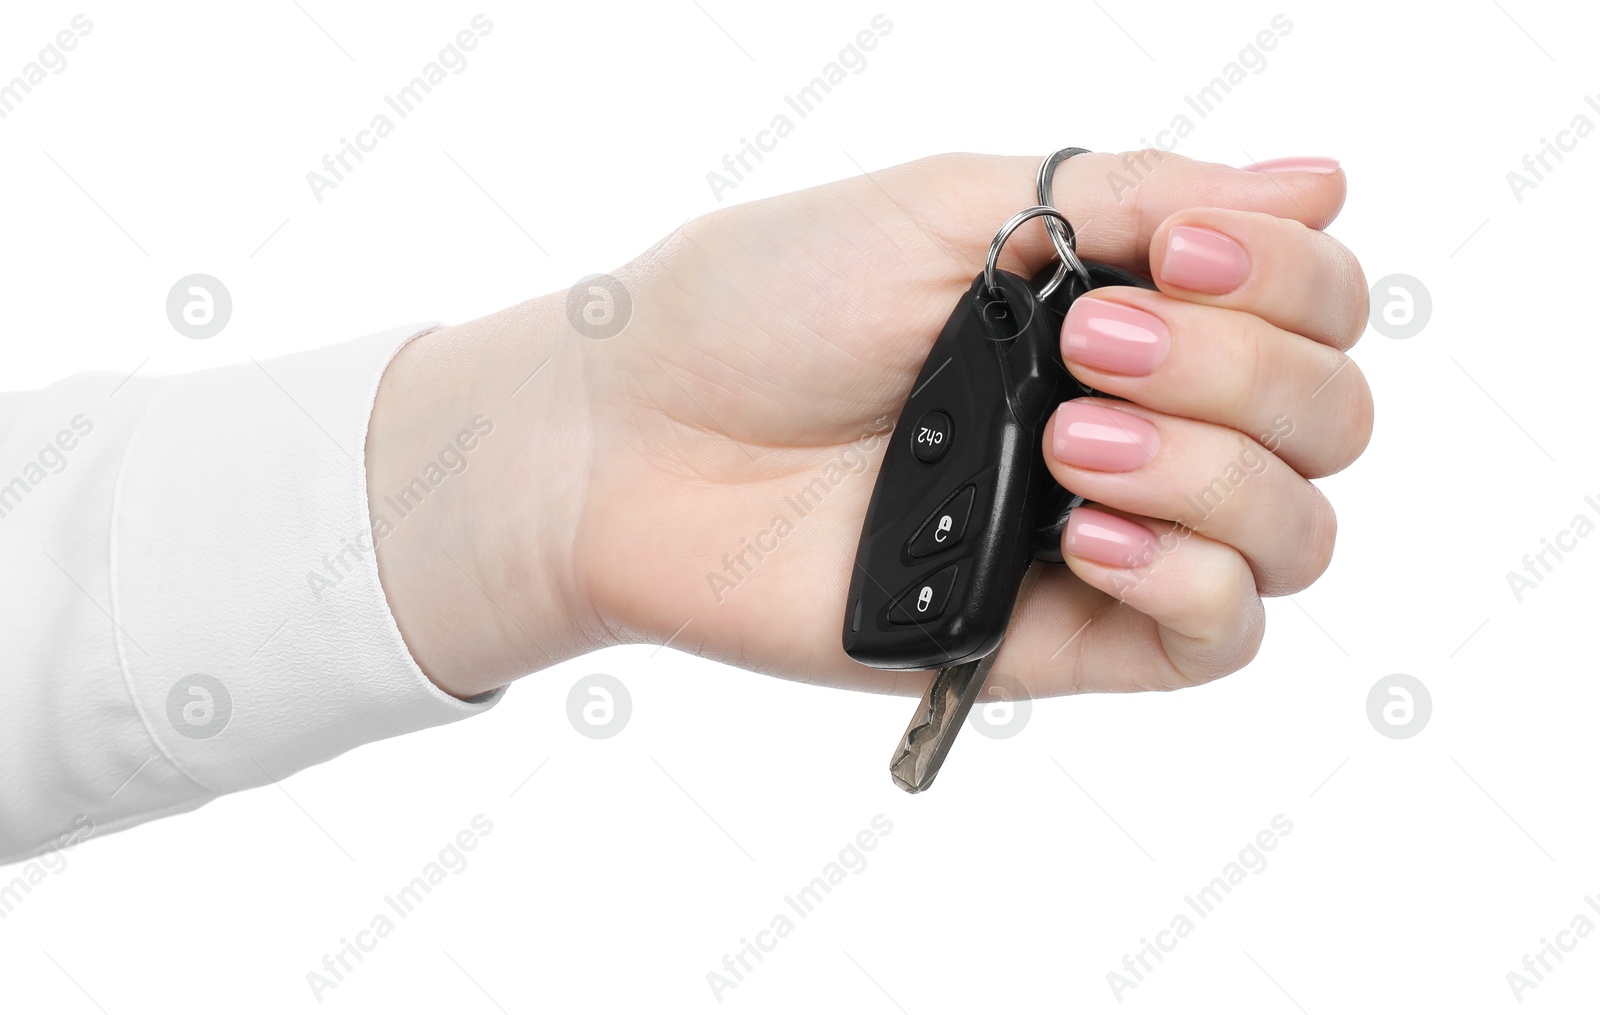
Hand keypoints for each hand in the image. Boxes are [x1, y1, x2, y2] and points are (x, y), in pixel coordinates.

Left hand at [368, 151, 1371, 699]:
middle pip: (1326, 415)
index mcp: (1124, 300)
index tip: (1177, 252)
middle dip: (1240, 369)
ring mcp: (1105, 527)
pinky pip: (1215, 634)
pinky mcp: (1060, 632)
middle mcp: (1138, 416)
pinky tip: (1088, 532)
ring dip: (1214, 470)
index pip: (1312, 297)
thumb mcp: (949, 208)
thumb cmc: (764, 306)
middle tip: (1090, 345)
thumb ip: (1134, 196)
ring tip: (1064, 439)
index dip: (1289, 273)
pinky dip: (1189, 577)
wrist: (636, 440)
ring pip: (1293, 529)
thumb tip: (1321, 179)